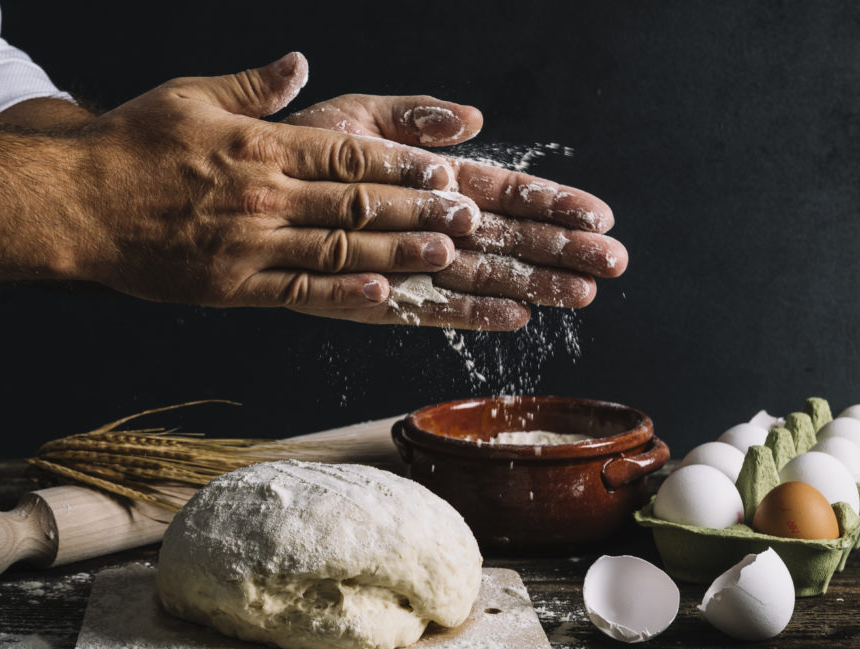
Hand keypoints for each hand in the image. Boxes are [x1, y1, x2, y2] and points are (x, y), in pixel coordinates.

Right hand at [71, 53, 490, 320]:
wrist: (72, 204)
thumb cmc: (129, 146)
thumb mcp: (190, 96)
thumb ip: (252, 86)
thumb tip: (298, 65)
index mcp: (259, 146)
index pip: (347, 155)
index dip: (401, 165)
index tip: (444, 172)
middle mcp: (262, 196)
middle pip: (355, 203)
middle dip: (417, 210)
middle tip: (468, 218)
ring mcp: (247, 245)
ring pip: (337, 249)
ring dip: (396, 252)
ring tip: (445, 256)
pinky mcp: (230, 286)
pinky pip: (296, 291)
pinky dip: (341, 293)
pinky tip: (381, 296)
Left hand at [285, 94, 626, 327]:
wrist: (245, 194)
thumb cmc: (302, 151)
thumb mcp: (357, 118)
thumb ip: (413, 119)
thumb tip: (474, 120)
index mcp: (430, 178)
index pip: (502, 190)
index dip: (551, 201)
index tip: (597, 213)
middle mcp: (428, 223)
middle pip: (507, 237)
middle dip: (561, 249)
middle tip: (613, 262)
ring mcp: (409, 262)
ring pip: (482, 274)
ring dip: (532, 284)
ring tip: (581, 294)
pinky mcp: (381, 295)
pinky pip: (433, 307)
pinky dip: (473, 313)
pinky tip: (515, 318)